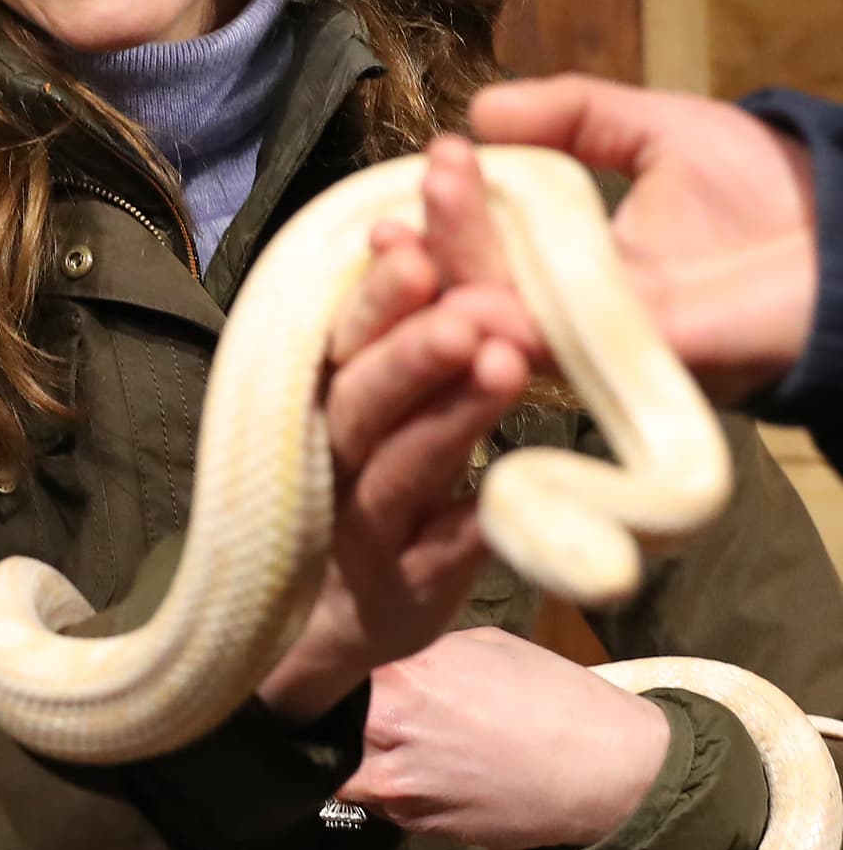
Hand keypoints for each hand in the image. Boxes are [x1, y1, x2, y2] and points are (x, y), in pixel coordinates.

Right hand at [258, 221, 531, 724]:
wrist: (332, 621)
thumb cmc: (370, 481)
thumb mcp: (372, 401)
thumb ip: (390, 328)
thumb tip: (408, 227)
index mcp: (326, 398)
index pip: (343, 337)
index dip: (374, 294)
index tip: (410, 243)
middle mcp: (334, 460)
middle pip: (360, 400)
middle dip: (411, 351)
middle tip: (468, 310)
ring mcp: (366, 531)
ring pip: (400, 470)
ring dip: (449, 417)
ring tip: (507, 364)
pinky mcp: (407, 592)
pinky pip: (445, 555)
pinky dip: (478, 523)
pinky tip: (523, 487)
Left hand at [338, 626, 670, 849]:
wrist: (602, 769)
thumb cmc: (548, 694)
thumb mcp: (480, 645)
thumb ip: (418, 652)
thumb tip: (383, 660)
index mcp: (400, 673)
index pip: (326, 672)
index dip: (322, 671)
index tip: (322, 668)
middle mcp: (387, 729)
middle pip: (325, 726)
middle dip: (330, 716)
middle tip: (342, 705)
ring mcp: (398, 785)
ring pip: (342, 771)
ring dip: (354, 756)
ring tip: (381, 740)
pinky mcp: (417, 824)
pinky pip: (380, 800)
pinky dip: (388, 784)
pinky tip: (421, 768)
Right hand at [428, 78, 816, 402]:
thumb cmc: (766, 192)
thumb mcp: (652, 129)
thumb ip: (571, 114)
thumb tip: (483, 107)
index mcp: (568, 268)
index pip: (482, 249)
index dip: (445, 213)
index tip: (433, 159)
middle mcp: (576, 315)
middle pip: (476, 290)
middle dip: (442, 234)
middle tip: (437, 169)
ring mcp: (609, 343)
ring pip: (504, 321)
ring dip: (461, 265)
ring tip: (441, 195)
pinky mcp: (651, 359)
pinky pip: (566, 352)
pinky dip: (516, 324)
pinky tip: (479, 288)